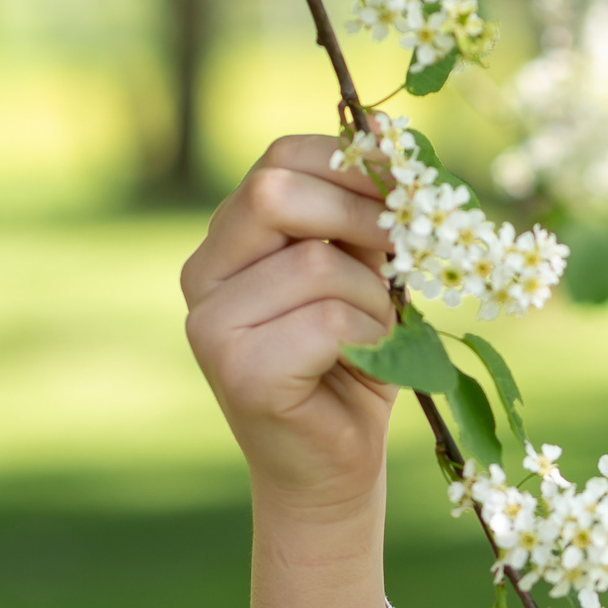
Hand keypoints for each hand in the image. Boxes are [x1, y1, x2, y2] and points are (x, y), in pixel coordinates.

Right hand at [182, 135, 400, 607]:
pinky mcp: (234, 369)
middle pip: (275, 192)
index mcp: (230, 239)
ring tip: (374, 337)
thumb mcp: (369, 274)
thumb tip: (396, 140)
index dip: (351, 164)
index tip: (405, 193)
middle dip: (360, 217)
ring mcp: (208, 322)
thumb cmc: (358, 363)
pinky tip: (362, 366)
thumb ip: (369, 216)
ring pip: (315, 264)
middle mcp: (203, 272)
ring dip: (373, 300)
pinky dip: (368, 339)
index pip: (280, 158)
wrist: (336, 466)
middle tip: (400, 259)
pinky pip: (325, 319)